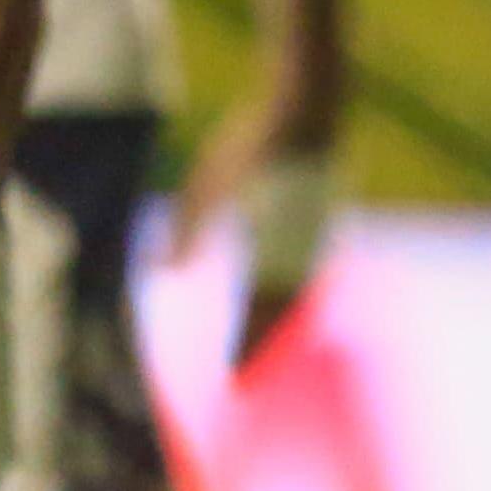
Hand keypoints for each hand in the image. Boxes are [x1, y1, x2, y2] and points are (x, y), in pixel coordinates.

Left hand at [170, 86, 335, 363]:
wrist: (308, 107)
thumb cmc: (251, 146)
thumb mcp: (204, 187)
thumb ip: (186, 233)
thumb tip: (163, 271)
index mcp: (268, 255)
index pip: (254, 319)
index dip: (243, 354)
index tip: (233, 383)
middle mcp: (299, 257)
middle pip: (280, 318)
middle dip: (262, 349)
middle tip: (247, 378)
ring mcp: (318, 240)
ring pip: (300, 298)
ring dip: (283, 325)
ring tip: (268, 345)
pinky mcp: (327, 221)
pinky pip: (312, 271)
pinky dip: (297, 293)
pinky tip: (290, 294)